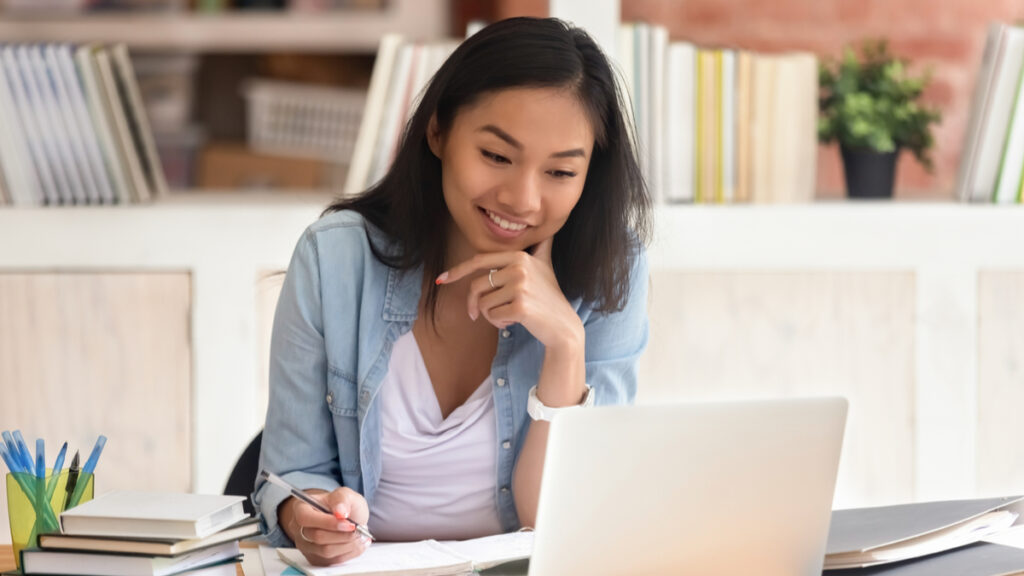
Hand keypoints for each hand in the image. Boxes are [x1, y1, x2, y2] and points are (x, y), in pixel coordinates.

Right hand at [280, 487, 370, 565]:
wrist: (345, 518)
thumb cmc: (342, 505)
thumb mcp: (345, 494)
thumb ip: (342, 499)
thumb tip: (340, 512)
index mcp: (301, 508)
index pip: (305, 518)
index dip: (328, 522)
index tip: (349, 523)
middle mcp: (299, 529)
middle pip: (317, 537)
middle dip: (342, 535)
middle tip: (358, 529)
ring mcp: (306, 546)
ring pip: (326, 551)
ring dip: (348, 544)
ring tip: (360, 535)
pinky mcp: (316, 558)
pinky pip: (333, 560)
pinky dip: (349, 552)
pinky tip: (357, 543)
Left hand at [436, 237, 582, 351]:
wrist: (563, 325)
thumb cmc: (549, 296)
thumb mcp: (545, 266)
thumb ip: (541, 247)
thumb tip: (547, 230)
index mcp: (519, 256)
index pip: (479, 261)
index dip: (457, 270)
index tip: (442, 279)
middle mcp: (520, 267)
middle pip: (477, 285)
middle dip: (473, 303)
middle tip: (476, 314)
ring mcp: (521, 287)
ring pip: (483, 303)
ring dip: (490, 315)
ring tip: (508, 315)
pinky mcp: (520, 306)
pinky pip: (492, 316)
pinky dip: (498, 323)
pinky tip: (514, 322)